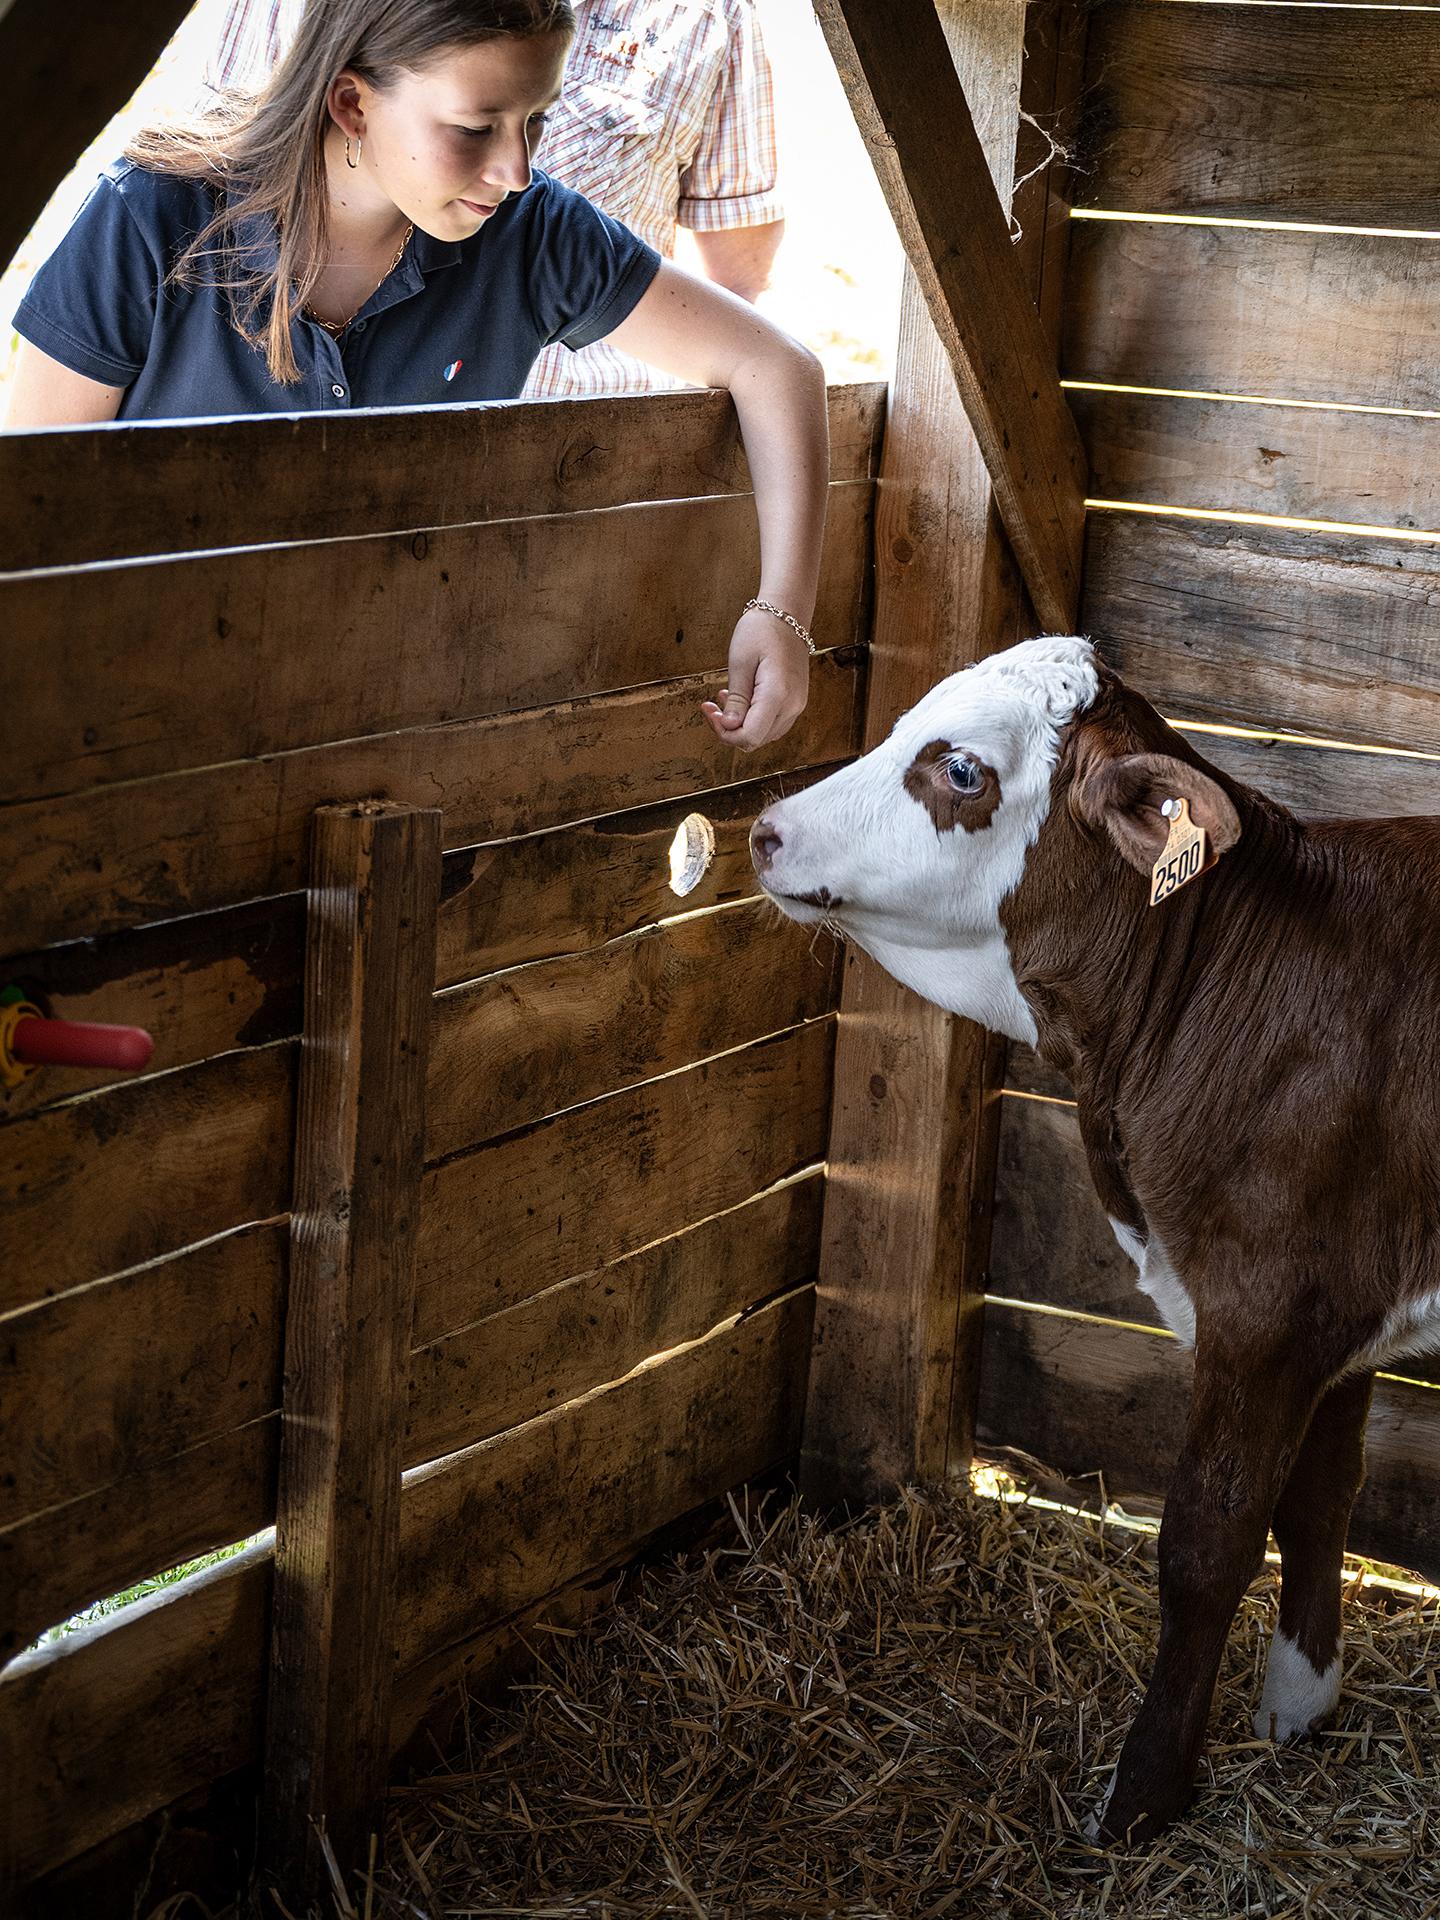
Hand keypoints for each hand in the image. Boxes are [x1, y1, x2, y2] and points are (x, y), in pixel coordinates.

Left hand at [700, 603, 810, 750]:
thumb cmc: (761, 630)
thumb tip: (729, 727)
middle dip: (729, 729)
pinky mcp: (795, 702)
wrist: (787, 614)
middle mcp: (792, 706)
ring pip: (763, 735)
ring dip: (740, 725)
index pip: (749, 737)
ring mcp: (796, 706)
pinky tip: (741, 700)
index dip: (725, 733)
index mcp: (777, 695)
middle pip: (756, 740)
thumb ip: (736, 699)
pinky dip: (753, 719)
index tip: (710, 712)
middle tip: (711, 706)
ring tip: (723, 698)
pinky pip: (771, 723)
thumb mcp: (740, 662)